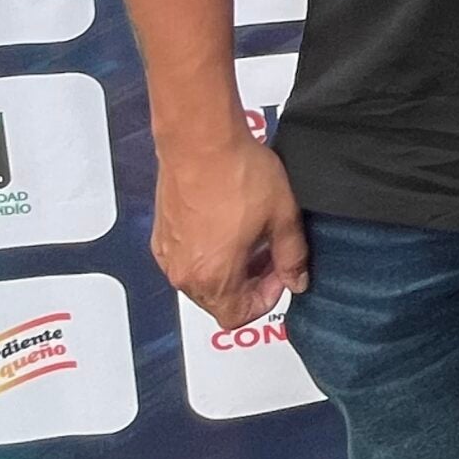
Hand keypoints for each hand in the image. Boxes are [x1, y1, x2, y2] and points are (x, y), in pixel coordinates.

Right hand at [151, 135, 308, 329]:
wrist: (202, 141)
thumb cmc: (238, 174)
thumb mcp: (282, 216)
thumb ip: (292, 255)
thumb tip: (297, 281)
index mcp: (213, 278)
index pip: (237, 317)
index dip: (266, 299)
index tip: (280, 273)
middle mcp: (183, 273)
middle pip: (219, 301)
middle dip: (249, 283)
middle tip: (271, 253)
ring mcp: (168, 255)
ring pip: (202, 281)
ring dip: (229, 269)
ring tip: (252, 234)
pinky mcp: (161, 235)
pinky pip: (186, 259)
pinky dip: (208, 253)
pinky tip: (228, 224)